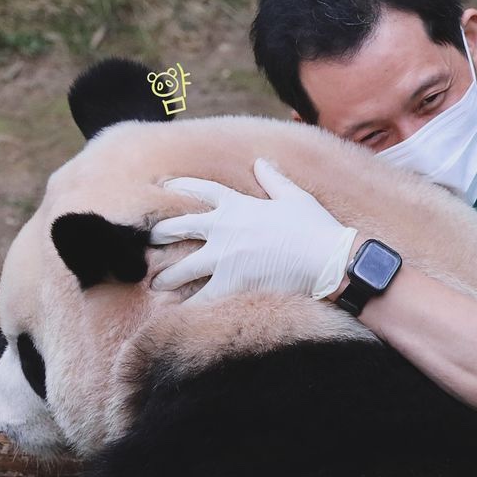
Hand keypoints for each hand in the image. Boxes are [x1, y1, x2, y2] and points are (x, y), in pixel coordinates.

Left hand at [151, 158, 357, 302]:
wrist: (326, 260)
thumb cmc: (315, 227)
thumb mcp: (295, 197)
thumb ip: (274, 180)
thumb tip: (261, 162)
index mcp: (238, 205)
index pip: (203, 190)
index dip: (182, 186)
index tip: (165, 187)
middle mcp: (224, 229)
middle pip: (180, 228)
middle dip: (161, 234)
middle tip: (150, 240)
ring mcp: (224, 258)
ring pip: (183, 268)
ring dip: (167, 277)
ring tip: (156, 285)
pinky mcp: (230, 284)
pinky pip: (200, 299)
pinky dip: (187, 308)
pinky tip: (175, 314)